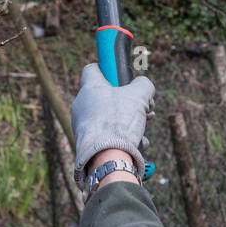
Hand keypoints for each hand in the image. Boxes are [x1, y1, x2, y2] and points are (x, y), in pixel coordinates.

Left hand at [71, 63, 154, 188]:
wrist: (106, 157)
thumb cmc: (120, 122)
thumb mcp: (140, 95)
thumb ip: (144, 84)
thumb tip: (143, 86)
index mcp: (90, 87)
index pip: (93, 69)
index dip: (108, 70)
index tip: (121, 77)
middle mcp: (81, 104)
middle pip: (105, 95)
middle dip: (128, 101)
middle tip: (144, 107)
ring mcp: (81, 125)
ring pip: (107, 116)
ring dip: (128, 119)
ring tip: (144, 126)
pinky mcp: (85, 142)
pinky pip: (105, 134)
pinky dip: (121, 136)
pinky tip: (137, 143)